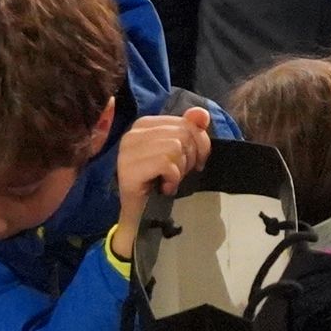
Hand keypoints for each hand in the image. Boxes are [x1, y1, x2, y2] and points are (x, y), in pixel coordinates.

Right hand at [110, 108, 212, 262]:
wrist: (139, 215)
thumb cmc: (159, 182)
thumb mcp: (179, 151)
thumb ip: (190, 128)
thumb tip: (202, 114)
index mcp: (143, 125)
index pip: (185, 121)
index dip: (199, 142)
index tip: (195, 161)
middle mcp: (132, 134)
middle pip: (182, 133)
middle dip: (190, 156)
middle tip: (180, 174)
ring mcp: (127, 152)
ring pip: (175, 147)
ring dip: (180, 169)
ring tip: (170, 180)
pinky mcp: (129, 169)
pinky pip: (166, 163)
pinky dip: (172, 178)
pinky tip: (165, 187)